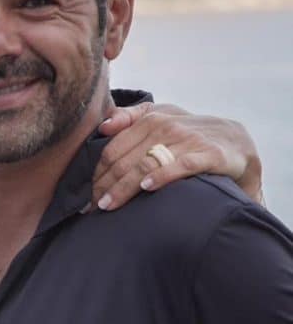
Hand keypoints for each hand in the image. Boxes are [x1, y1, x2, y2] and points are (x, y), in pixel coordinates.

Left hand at [92, 102, 262, 210]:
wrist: (237, 142)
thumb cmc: (189, 134)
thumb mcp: (162, 116)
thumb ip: (131, 117)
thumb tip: (104, 125)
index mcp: (150, 119)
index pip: (112, 150)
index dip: (97, 173)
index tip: (86, 195)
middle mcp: (166, 127)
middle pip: (124, 160)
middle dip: (104, 185)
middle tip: (92, 207)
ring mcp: (187, 140)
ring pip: (145, 164)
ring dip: (122, 187)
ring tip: (107, 206)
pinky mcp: (209, 154)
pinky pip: (181, 165)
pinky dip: (162, 175)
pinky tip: (146, 187)